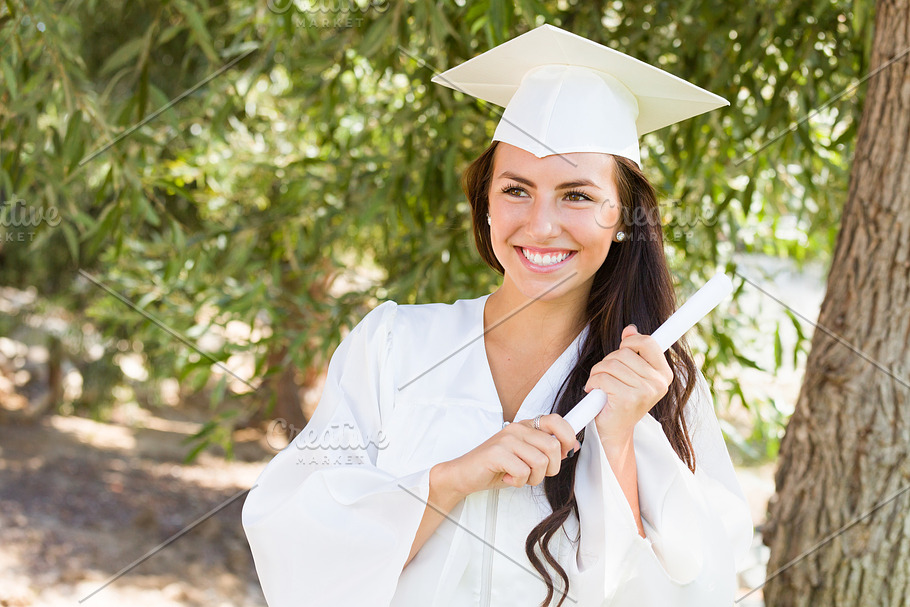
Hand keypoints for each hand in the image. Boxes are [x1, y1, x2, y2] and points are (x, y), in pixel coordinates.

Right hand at [436, 414, 580, 499]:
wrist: (464, 474)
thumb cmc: (495, 467)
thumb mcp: (525, 457)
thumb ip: (545, 450)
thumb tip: (572, 447)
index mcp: (525, 426)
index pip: (556, 421)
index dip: (568, 437)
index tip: (567, 451)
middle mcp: (517, 429)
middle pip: (553, 446)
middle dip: (551, 468)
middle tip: (536, 474)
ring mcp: (506, 439)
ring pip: (541, 461)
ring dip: (534, 478)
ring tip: (520, 477)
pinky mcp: (497, 452)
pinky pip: (524, 471)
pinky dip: (519, 481)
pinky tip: (509, 478)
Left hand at [585, 324, 673, 447]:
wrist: (615, 431)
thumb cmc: (622, 400)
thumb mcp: (631, 373)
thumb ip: (634, 351)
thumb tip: (630, 329)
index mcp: (663, 374)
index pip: (649, 342)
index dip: (631, 342)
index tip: (623, 348)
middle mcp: (658, 382)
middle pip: (624, 352)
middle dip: (608, 361)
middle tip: (605, 375)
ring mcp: (644, 391)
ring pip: (611, 364)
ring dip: (597, 372)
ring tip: (599, 384)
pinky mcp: (628, 399)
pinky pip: (602, 378)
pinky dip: (593, 383)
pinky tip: (595, 392)